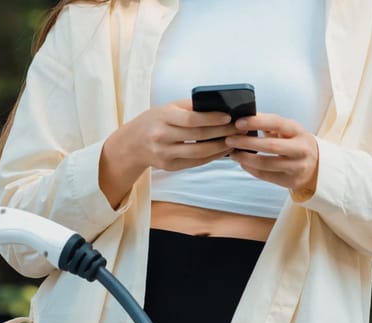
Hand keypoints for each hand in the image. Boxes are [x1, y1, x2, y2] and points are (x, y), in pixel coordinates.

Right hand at [108, 99, 238, 171]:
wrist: (132, 143)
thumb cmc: (156, 120)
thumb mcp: (167, 108)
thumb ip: (190, 107)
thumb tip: (220, 106)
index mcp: (162, 117)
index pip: (191, 119)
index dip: (211, 119)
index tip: (229, 117)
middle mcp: (162, 137)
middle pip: (198, 137)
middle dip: (222, 133)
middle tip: (239, 129)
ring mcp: (165, 154)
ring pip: (199, 153)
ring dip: (220, 148)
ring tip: (234, 141)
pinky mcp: (169, 166)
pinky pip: (195, 162)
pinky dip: (212, 157)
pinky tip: (223, 150)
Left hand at [226, 113, 318, 191]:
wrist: (317, 166)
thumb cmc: (295, 143)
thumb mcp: (288, 131)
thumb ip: (269, 124)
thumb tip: (243, 118)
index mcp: (298, 131)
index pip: (277, 123)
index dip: (257, 122)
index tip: (238, 122)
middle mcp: (301, 149)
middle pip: (271, 146)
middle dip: (247, 143)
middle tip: (229, 139)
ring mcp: (297, 167)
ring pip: (266, 164)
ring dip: (245, 158)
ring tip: (233, 153)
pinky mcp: (291, 181)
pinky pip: (266, 176)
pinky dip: (251, 169)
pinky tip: (243, 163)